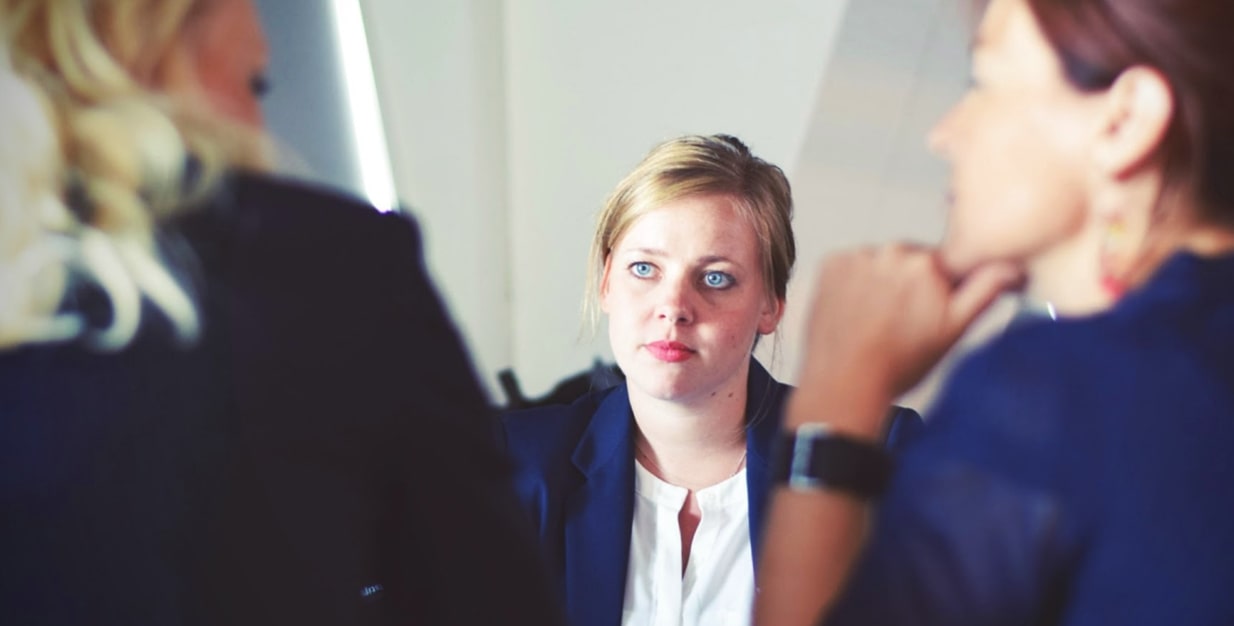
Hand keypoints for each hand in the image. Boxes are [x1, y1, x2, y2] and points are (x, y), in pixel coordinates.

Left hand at [789, 244, 1021, 435]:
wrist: (845, 382)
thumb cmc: (898, 364)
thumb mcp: (954, 330)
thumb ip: (985, 290)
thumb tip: (1012, 266)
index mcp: (927, 263)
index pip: (944, 264)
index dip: (940, 288)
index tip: (928, 309)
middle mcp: (891, 251)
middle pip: (910, 261)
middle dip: (910, 284)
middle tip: (901, 321)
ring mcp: (857, 256)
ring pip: (880, 263)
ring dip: (880, 282)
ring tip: (876, 320)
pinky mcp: (830, 264)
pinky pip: (851, 265)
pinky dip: (853, 283)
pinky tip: (856, 311)